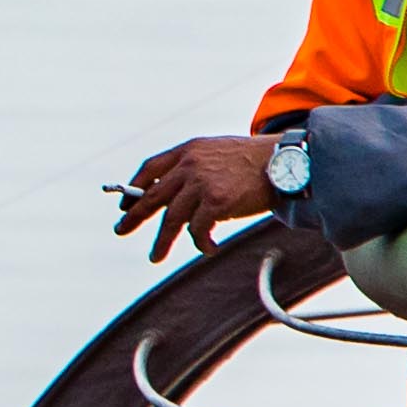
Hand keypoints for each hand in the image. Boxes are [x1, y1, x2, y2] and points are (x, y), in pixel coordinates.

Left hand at [120, 133, 279, 258]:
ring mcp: (201, 183)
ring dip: (162, 240)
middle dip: (134, 216)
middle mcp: (190, 165)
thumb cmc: (255, 161)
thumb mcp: (217, 152)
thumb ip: (193, 167)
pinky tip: (208, 249)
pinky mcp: (216, 201)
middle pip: (153, 195)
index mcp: (188, 150)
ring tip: (155, 256)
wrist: (285, 162)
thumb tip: (173, 196)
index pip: (150, 167)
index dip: (134, 187)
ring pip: (171, 218)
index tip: (124, 203)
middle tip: (121, 229)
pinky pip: (198, 230)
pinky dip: (201, 243)